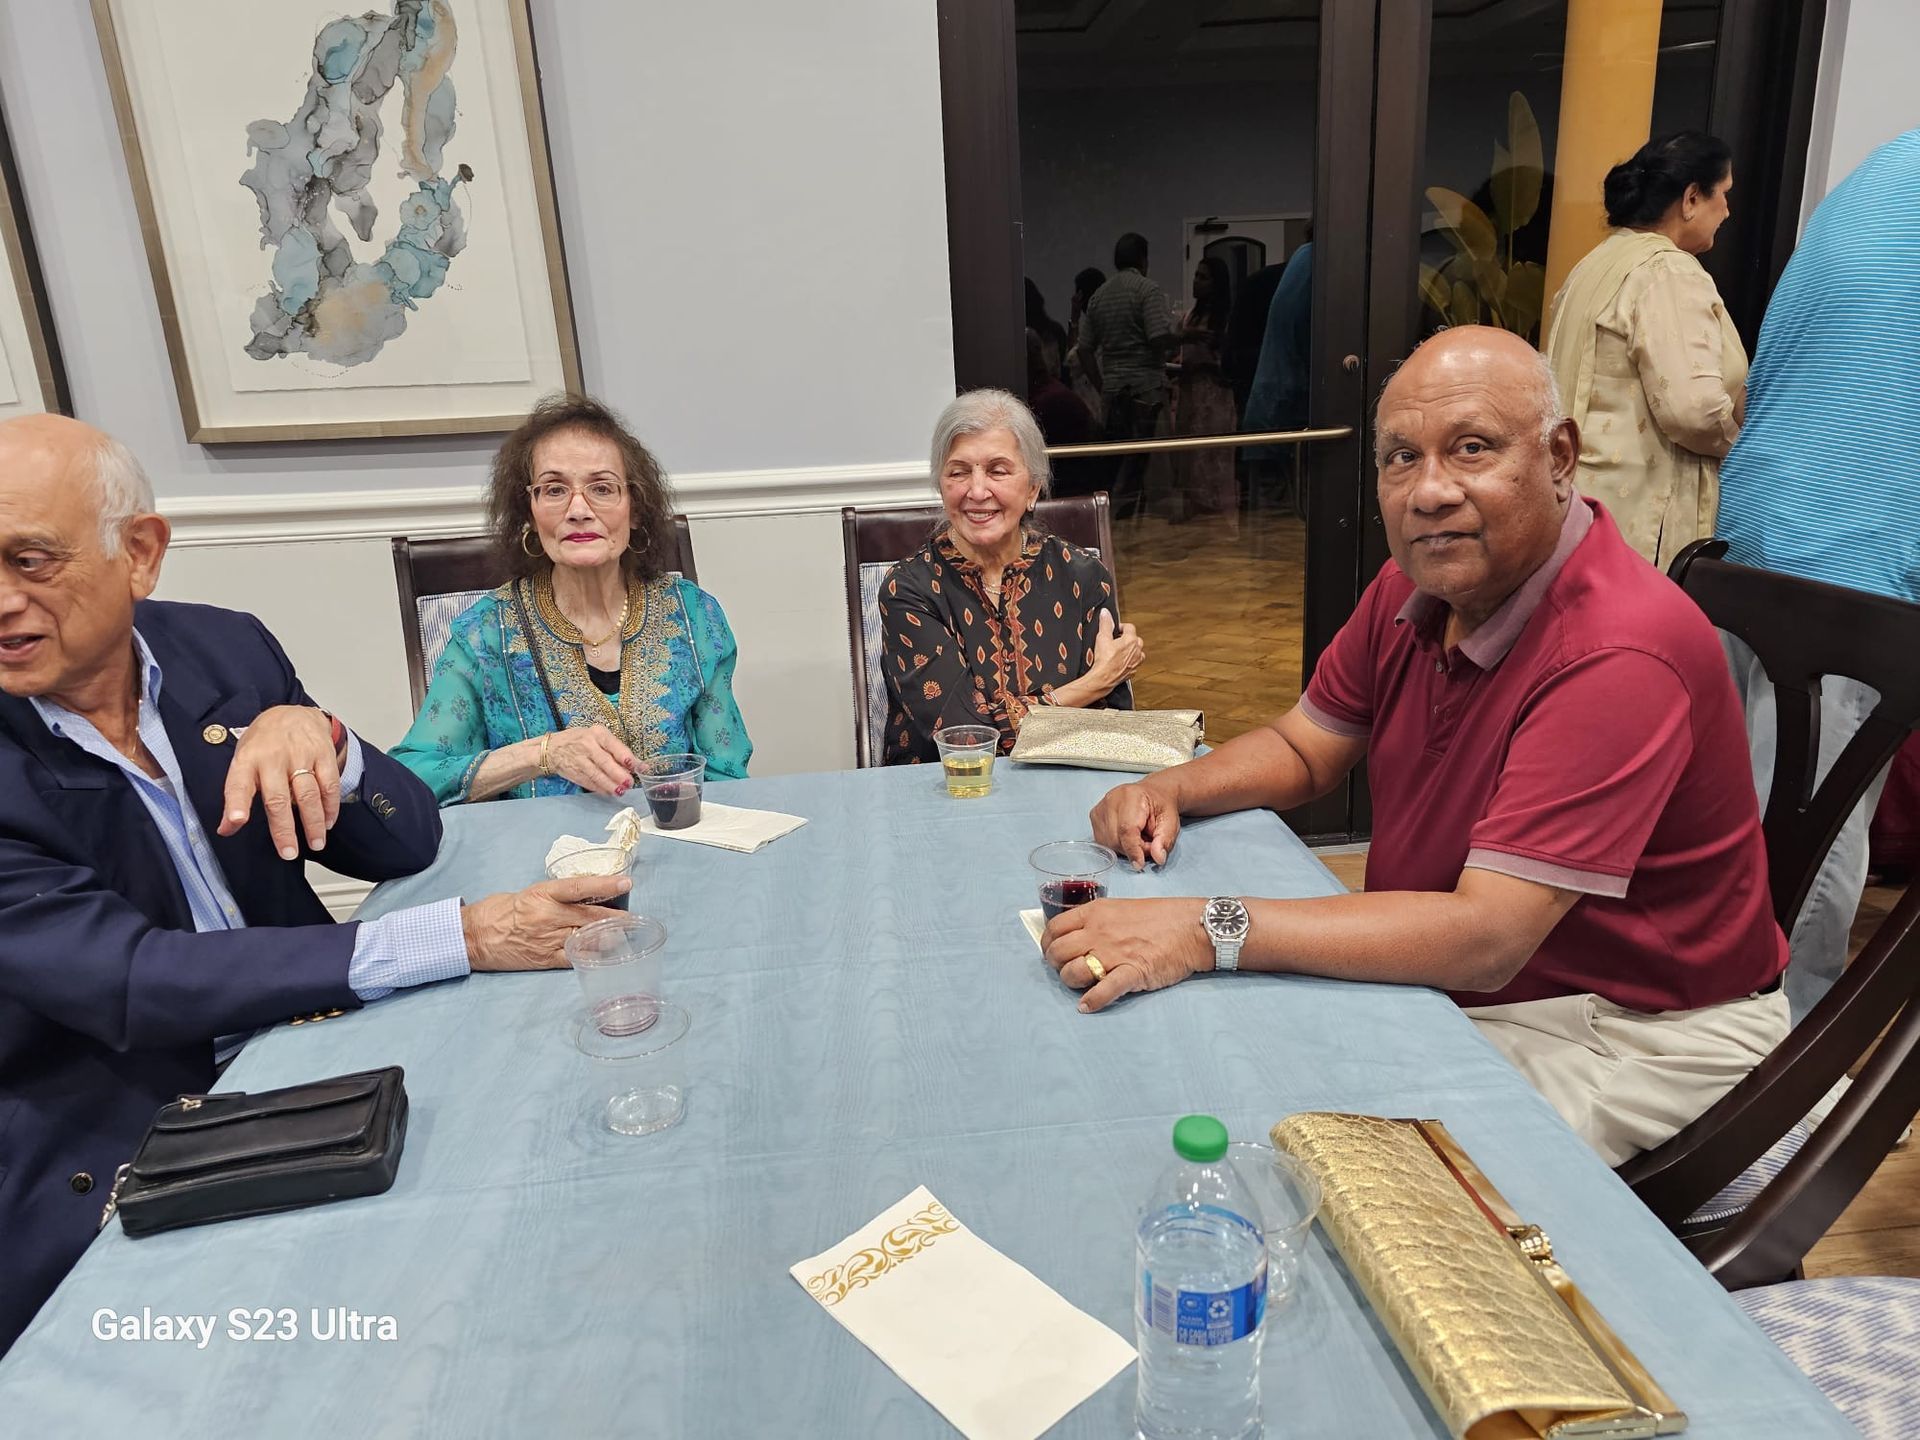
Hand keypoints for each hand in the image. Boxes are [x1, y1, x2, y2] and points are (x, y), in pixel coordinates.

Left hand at [218, 705, 341, 858]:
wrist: (293, 713)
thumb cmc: (264, 743)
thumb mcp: (242, 762)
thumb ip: (236, 795)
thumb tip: (226, 829)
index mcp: (247, 760)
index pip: (238, 784)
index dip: (236, 804)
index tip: (235, 822)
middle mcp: (273, 757)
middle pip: (278, 798)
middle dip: (284, 828)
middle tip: (288, 852)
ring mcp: (301, 755)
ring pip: (308, 794)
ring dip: (313, 822)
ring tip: (315, 844)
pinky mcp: (323, 755)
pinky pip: (329, 785)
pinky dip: (330, 807)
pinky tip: (328, 822)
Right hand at [459, 877, 633, 971]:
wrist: (472, 936)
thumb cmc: (497, 911)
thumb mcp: (527, 894)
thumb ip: (554, 897)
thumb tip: (581, 897)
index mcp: (542, 895)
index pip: (579, 887)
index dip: (605, 885)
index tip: (626, 882)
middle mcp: (548, 916)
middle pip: (590, 915)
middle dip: (615, 916)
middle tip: (634, 917)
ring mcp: (547, 939)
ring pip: (586, 937)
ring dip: (608, 936)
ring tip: (625, 935)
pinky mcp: (545, 959)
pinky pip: (575, 958)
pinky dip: (592, 956)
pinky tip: (606, 955)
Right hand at [544, 724, 636, 796]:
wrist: (552, 749)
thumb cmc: (581, 740)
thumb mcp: (597, 736)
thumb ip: (616, 749)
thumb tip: (636, 765)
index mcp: (597, 734)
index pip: (613, 745)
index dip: (625, 756)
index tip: (636, 766)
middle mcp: (588, 746)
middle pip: (604, 761)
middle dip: (618, 774)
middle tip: (629, 782)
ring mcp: (579, 760)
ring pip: (596, 775)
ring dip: (610, 785)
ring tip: (621, 791)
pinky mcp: (575, 773)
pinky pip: (589, 782)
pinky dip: (600, 789)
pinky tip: (609, 792)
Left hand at [1042, 898, 1210, 1012]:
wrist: (1192, 927)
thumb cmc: (1160, 917)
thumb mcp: (1120, 908)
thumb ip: (1097, 922)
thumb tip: (1076, 938)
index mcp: (1095, 913)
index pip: (1054, 929)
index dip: (1048, 944)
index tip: (1053, 953)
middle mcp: (1099, 932)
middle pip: (1058, 953)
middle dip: (1056, 965)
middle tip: (1067, 970)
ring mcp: (1114, 953)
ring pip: (1073, 972)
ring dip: (1072, 983)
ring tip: (1081, 986)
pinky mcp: (1131, 973)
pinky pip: (1103, 991)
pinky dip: (1092, 1002)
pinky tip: (1087, 1006)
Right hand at [1089, 608, 1143, 689]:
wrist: (1103, 678)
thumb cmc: (1104, 660)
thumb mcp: (1102, 637)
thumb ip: (1105, 623)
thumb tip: (1105, 613)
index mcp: (1131, 640)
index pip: (1130, 627)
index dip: (1121, 626)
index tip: (1115, 629)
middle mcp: (1137, 650)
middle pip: (1136, 638)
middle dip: (1127, 638)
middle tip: (1116, 639)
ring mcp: (1136, 662)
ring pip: (1138, 651)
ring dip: (1130, 649)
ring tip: (1119, 650)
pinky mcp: (1133, 671)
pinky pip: (1134, 663)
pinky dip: (1129, 661)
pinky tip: (1120, 661)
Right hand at [1090, 779, 1180, 868]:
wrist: (1152, 794)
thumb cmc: (1161, 807)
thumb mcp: (1171, 822)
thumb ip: (1165, 840)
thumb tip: (1158, 857)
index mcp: (1131, 796)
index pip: (1126, 829)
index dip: (1133, 849)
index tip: (1139, 863)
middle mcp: (1111, 800)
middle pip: (1116, 838)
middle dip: (1133, 849)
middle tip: (1148, 842)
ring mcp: (1100, 808)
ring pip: (1108, 842)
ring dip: (1124, 848)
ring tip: (1138, 837)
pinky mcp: (1094, 816)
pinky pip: (1102, 841)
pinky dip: (1115, 844)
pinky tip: (1126, 836)